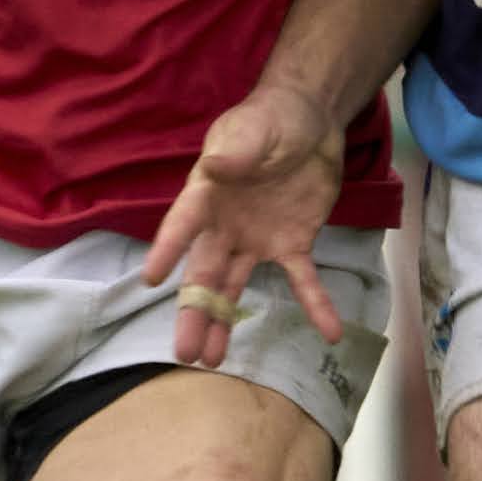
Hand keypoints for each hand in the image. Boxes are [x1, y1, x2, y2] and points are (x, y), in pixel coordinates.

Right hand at [140, 82, 353, 368]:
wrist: (309, 121)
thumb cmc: (269, 120)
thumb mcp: (252, 129)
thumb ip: (236, 150)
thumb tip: (216, 165)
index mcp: (207, 195)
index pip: (182, 225)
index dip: (167, 250)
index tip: (151, 280)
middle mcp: (224, 226)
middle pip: (203, 273)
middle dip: (194, 311)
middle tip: (184, 351)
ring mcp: (256, 239)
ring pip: (235, 287)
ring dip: (226, 322)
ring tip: (213, 360)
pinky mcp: (292, 244)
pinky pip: (302, 280)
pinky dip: (316, 306)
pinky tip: (329, 332)